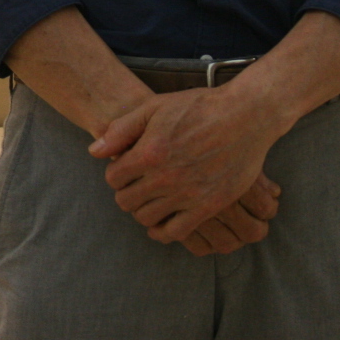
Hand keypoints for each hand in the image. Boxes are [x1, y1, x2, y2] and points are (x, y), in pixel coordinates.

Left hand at [88, 86, 285, 249]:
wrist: (245, 116)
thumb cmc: (198, 107)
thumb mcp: (155, 107)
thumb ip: (121, 129)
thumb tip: (94, 152)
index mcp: (149, 152)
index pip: (113, 177)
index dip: (116, 172)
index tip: (126, 167)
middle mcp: (165, 178)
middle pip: (126, 201)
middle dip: (127, 191)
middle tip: (137, 183)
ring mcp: (187, 195)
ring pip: (146, 218)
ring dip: (143, 209)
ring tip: (151, 198)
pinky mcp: (208, 206)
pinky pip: (176, 232)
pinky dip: (163, 231)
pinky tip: (163, 220)